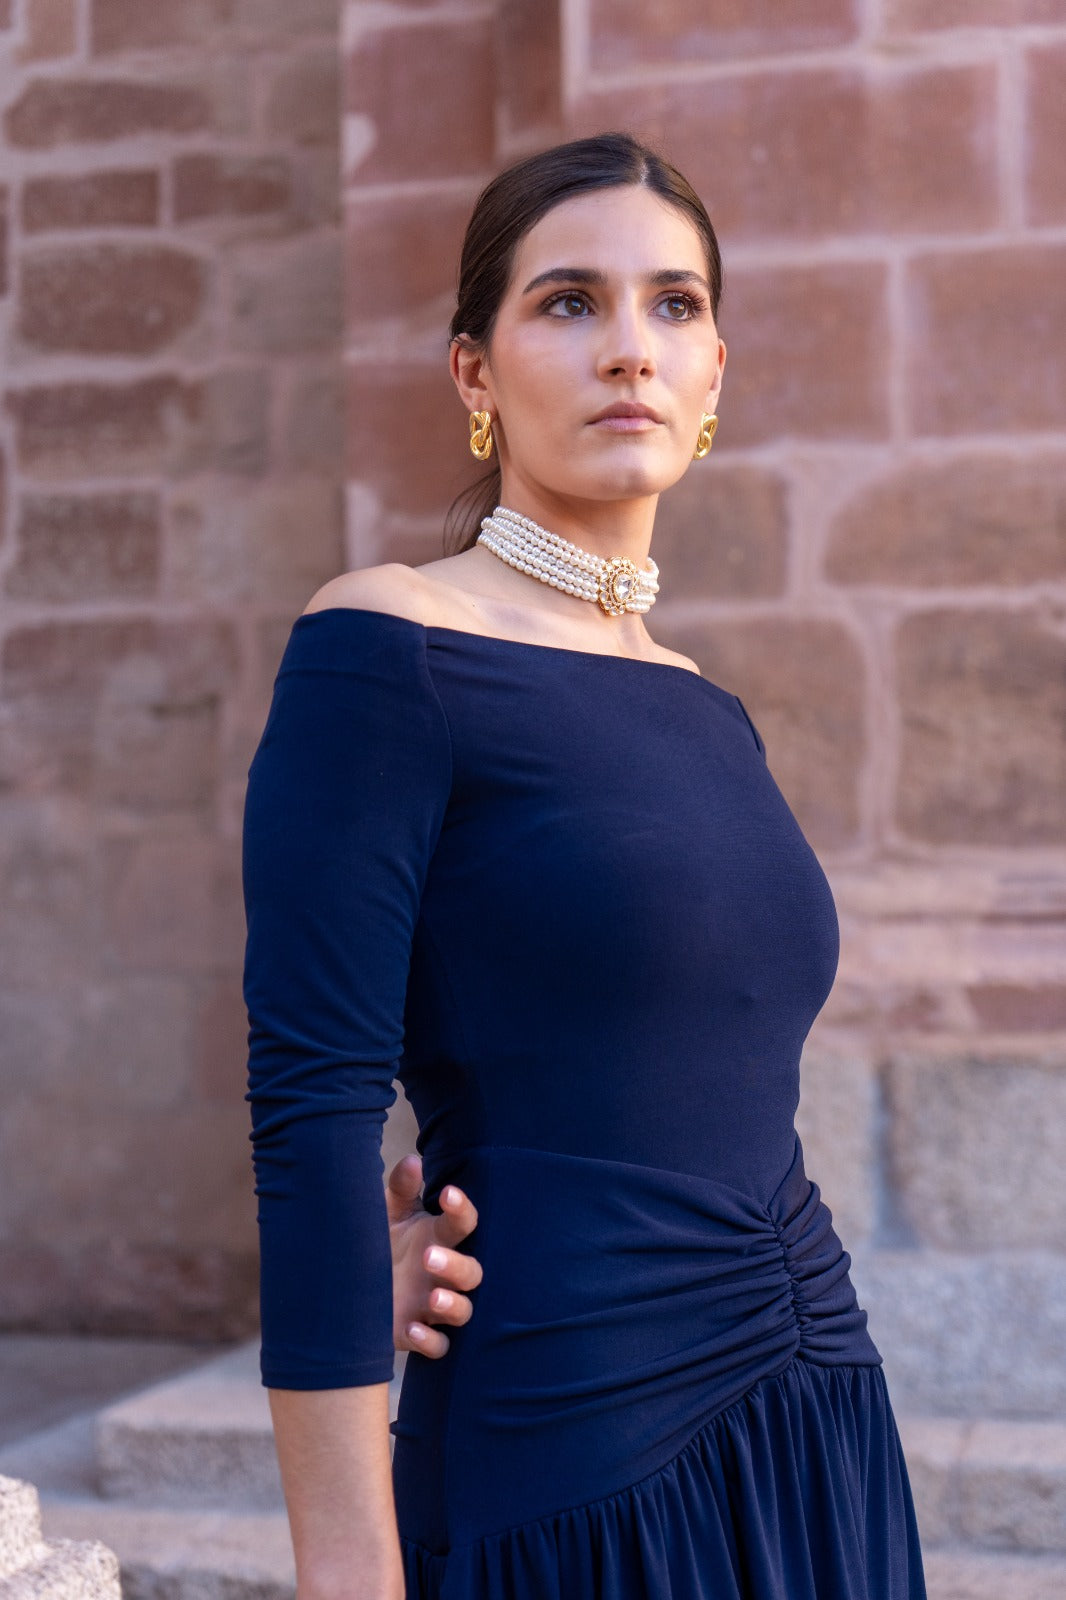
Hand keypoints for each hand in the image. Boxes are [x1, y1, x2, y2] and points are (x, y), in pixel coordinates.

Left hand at [386, 1153, 482, 1357]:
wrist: (352, 1284)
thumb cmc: (382, 1240)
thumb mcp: (388, 1213)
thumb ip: (401, 1188)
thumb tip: (413, 1161)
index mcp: (439, 1238)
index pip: (464, 1224)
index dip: (461, 1209)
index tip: (448, 1194)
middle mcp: (443, 1274)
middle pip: (471, 1273)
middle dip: (455, 1265)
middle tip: (429, 1255)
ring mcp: (433, 1306)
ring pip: (463, 1311)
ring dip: (452, 1304)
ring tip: (432, 1295)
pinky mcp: (419, 1334)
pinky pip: (438, 1346)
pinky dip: (429, 1340)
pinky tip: (412, 1328)